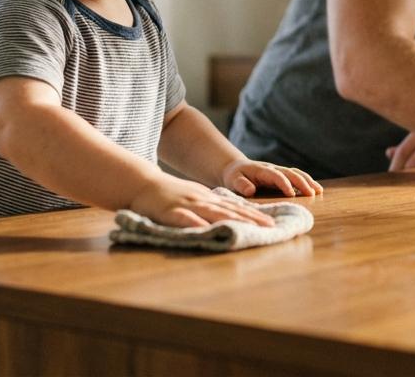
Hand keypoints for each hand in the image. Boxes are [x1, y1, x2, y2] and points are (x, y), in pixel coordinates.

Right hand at [130, 173, 276, 227]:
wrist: (141, 183)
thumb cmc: (169, 194)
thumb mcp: (194, 197)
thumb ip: (210, 206)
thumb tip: (230, 216)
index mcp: (208, 198)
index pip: (235, 207)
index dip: (254, 215)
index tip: (272, 223)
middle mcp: (201, 200)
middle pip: (231, 209)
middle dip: (252, 219)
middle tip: (271, 227)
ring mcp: (187, 204)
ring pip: (213, 213)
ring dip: (233, 221)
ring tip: (250, 229)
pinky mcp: (170, 211)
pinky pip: (185, 219)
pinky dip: (197, 224)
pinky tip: (207, 230)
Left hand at [221, 158, 322, 197]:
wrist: (236, 168)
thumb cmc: (235, 176)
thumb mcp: (233, 180)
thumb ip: (241, 184)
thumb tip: (251, 190)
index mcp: (262, 170)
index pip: (276, 176)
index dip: (284, 184)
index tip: (292, 194)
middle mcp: (273, 169)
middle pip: (291, 173)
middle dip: (302, 183)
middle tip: (312, 194)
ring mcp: (279, 171)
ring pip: (296, 173)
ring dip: (308, 181)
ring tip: (319, 191)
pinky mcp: (282, 176)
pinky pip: (296, 176)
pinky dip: (307, 181)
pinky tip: (316, 190)